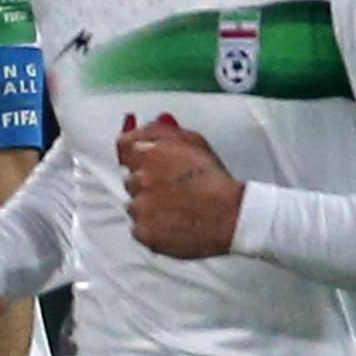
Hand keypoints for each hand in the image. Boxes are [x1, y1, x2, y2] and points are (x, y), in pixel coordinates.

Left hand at [118, 114, 244, 258]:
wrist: (231, 216)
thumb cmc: (216, 180)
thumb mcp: (194, 142)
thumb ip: (163, 130)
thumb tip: (146, 122)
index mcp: (148, 153)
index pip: (123, 146)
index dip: (135, 153)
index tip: (143, 160)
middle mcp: (139, 180)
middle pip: (130, 178)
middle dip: (146, 181)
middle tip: (172, 188)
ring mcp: (139, 208)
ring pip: (133, 204)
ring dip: (148, 206)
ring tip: (177, 208)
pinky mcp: (143, 232)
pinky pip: (138, 228)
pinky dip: (152, 227)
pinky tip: (173, 224)